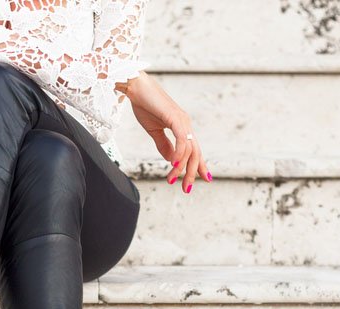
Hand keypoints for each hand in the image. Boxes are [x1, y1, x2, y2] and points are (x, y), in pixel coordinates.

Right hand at [124, 72, 211, 193]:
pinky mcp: (175, 119)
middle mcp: (186, 125)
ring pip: (189, 150)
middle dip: (192, 173)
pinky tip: (174, 165)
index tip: (204, 179)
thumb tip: (172, 160)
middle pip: (195, 153)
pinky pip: (182, 141)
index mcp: (182, 127)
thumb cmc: (143, 105)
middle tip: (186, 189)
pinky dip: (180, 155)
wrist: (136, 88)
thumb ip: (163, 145)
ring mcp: (182, 121)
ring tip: (171, 180)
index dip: (199, 165)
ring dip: (181, 168)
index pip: (194, 150)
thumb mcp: (154, 131)